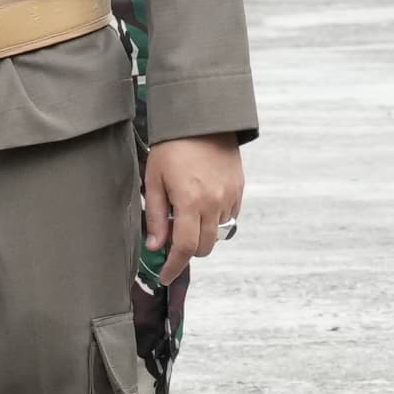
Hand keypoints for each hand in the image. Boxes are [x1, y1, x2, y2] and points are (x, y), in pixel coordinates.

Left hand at [144, 135, 244, 282]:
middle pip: (204, 246)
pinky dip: (215, 218)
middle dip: (187, 251)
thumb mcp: (154, 179)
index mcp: (190, 201)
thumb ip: (156, 216)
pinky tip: (202, 202)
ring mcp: (230, 196)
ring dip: (202, 233)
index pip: (185, 248)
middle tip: (172, 237)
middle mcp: (214, 203)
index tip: (165, 276)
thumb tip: (155, 246)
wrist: (202, 118)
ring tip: (187, 213)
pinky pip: (229, 216)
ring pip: (217, 233)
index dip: (174, 266)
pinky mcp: (239, 188)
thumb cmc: (172, 146)